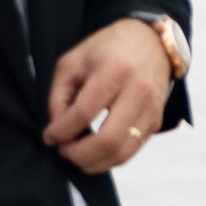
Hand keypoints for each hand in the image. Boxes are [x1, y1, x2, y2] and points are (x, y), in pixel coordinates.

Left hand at [45, 19, 175, 173]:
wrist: (150, 42)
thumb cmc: (108, 50)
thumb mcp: (74, 61)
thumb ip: (59, 95)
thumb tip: (55, 129)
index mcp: (114, 70)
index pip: (84, 113)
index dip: (61, 131)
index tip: (49, 136)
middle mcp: (137, 90)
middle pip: (107, 140)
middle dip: (78, 155)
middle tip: (64, 151)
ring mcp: (150, 108)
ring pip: (122, 152)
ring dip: (94, 163)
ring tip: (77, 156)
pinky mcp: (156, 121)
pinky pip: (132, 151)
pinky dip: (110, 159)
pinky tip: (95, 153)